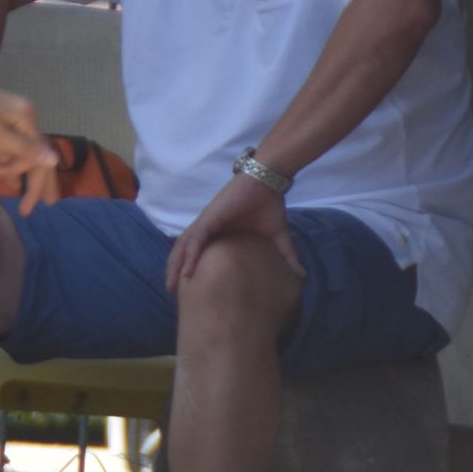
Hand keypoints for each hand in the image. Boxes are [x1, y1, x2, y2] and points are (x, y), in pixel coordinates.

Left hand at [0, 72, 57, 207]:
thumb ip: (23, 150)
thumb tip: (54, 161)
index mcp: (27, 119)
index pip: (40, 158)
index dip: (37, 184)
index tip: (23, 205)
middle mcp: (24, 117)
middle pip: (37, 154)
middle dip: (41, 181)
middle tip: (49, 206)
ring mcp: (10, 118)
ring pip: (23, 151)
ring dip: (24, 174)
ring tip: (28, 198)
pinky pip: (9, 146)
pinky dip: (9, 163)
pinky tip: (11, 179)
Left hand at [165, 171, 303, 289]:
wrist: (268, 181)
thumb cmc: (269, 204)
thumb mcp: (277, 236)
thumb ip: (286, 255)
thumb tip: (302, 275)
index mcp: (219, 231)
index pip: (198, 251)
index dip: (189, 267)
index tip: (187, 287)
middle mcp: (208, 227)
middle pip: (184, 250)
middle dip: (176, 269)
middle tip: (170, 290)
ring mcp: (206, 221)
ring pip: (184, 245)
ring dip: (176, 264)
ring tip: (171, 284)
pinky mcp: (210, 217)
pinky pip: (195, 238)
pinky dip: (190, 254)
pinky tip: (186, 270)